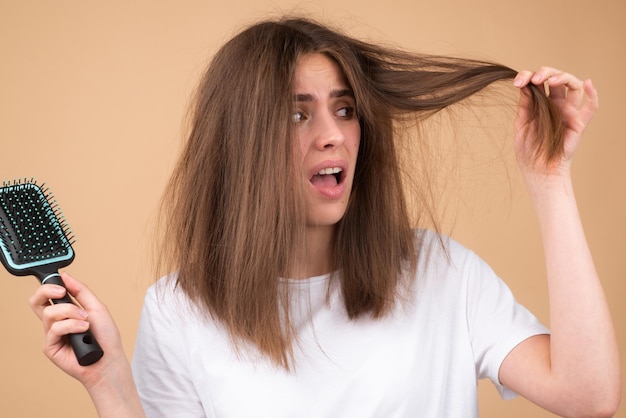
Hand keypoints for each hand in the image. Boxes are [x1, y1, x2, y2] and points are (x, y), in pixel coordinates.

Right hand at [29, 272, 126, 388]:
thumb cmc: (106, 337)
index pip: (48, 295)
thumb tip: (65, 276)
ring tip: (86, 321)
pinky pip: (54, 329)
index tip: (61, 282)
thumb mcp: (96, 307)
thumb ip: (80, 291)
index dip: (49, 285)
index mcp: (66, 311)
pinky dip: (71, 326)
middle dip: (45, 291)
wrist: (109, 359)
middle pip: (36, 302)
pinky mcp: (50, 347)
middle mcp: (57, 322)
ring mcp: (52, 335)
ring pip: (49, 313)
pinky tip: (83, 330)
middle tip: (62, 293)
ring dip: (70, 313)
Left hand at [513, 67, 597, 177]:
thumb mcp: (521, 124)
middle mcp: (556, 104)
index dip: (528, 76)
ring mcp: (568, 112)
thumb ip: (525, 106)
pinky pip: (591, 107)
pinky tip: (588, 83)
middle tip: (535, 79)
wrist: (538, 170)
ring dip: (563, 77)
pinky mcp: (579, 123)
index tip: (518, 82)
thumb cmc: (528, 149)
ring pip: (573, 85)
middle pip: (556, 78)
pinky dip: (592, 94)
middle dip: (546, 73)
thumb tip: (525, 85)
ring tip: (550, 81)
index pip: (538, 82)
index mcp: (540, 103)